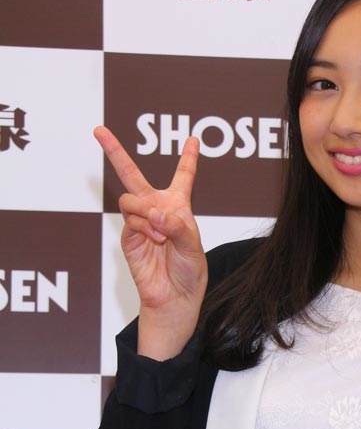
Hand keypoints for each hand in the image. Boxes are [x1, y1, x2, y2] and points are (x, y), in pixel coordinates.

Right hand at [95, 125, 207, 358]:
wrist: (174, 298)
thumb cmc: (189, 271)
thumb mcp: (193, 245)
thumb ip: (177, 225)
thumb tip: (155, 213)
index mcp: (179, 207)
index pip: (183, 177)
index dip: (188, 158)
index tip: (193, 138)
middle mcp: (157, 210)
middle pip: (132, 175)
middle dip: (115, 151)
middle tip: (99, 131)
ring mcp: (140, 222)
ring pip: (131, 198)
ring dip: (146, 212)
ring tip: (160, 233)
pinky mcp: (128, 236)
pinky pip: (130, 219)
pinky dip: (144, 226)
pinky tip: (155, 239)